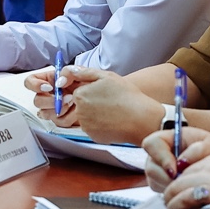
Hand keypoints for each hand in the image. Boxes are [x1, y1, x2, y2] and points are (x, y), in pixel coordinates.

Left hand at [47, 67, 161, 144]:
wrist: (141, 119)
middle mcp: (79, 112)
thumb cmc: (127, 96)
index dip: (91, 90)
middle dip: (92, 102)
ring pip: (87, 116)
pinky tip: (113, 120)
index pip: (78, 91)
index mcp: (80, 95)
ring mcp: (86, 126)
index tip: (103, 91)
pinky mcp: (93, 136)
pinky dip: (100, 124)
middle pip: (81, 104)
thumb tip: (68, 72)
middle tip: (110, 100)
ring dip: (95, 113)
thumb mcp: (106, 76)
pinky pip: (93, 128)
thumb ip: (84, 72)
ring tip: (113, 110)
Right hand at [141, 125, 209, 188]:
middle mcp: (155, 155)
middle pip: (152, 168)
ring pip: (156, 183)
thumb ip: (198, 149)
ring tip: (191, 186)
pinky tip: (189, 191)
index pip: (152, 144)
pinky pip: (162, 192)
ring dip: (173, 188)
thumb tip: (181, 163)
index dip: (161, 157)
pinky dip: (175, 194)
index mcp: (164, 139)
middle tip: (187, 184)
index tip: (176, 170)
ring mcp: (155, 171)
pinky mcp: (159, 184)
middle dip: (168, 179)